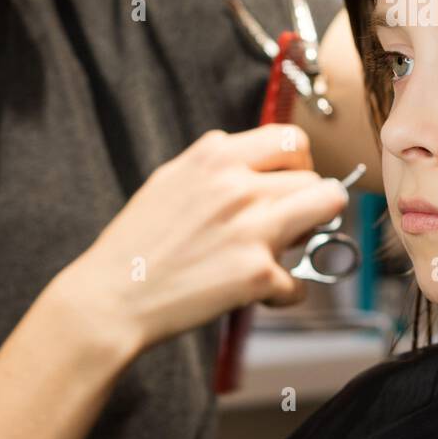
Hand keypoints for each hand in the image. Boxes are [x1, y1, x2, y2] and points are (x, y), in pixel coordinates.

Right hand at [62, 125, 349, 351]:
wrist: (110, 298)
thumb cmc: (137, 245)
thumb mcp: (172, 180)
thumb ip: (218, 167)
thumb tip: (263, 168)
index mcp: (215, 156)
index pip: (291, 140)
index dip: (298, 166)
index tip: (288, 185)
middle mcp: (238, 185)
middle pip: (314, 179)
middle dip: (305, 204)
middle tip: (283, 228)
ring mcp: (251, 227)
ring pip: (327, 208)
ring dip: (309, 237)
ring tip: (278, 254)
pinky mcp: (257, 273)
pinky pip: (300, 280)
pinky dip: (283, 293)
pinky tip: (255, 295)